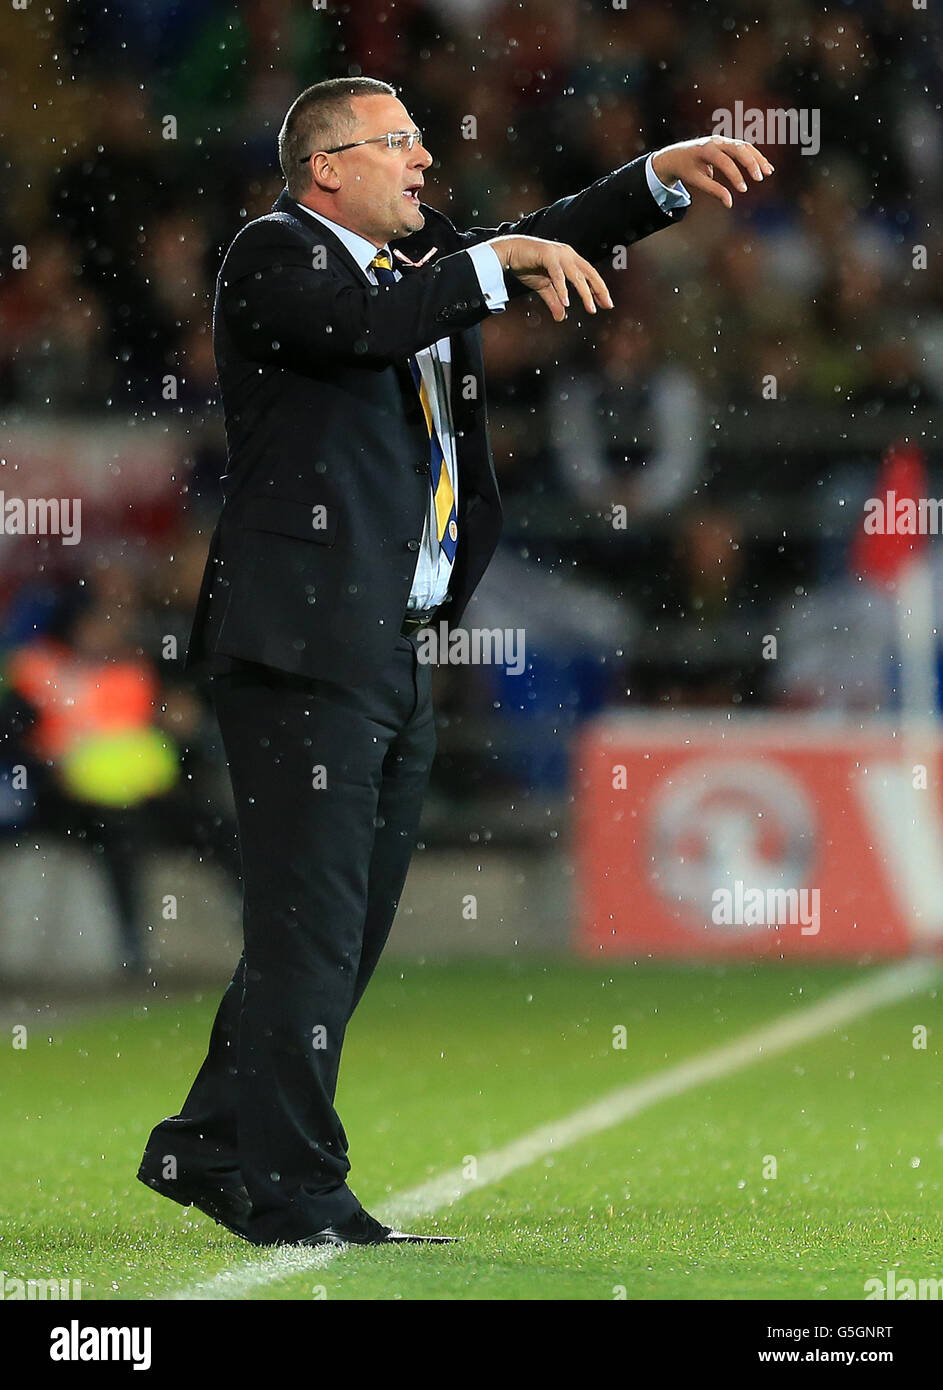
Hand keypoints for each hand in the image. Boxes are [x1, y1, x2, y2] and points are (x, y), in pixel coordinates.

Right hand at [488, 234, 612, 321]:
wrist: (510, 253)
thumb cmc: (528, 266)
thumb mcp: (544, 287)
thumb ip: (554, 301)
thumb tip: (561, 317)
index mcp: (570, 259)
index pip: (589, 275)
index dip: (598, 289)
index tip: (606, 304)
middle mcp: (568, 255)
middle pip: (589, 273)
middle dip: (599, 290)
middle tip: (607, 305)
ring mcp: (559, 254)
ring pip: (576, 275)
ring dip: (584, 293)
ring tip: (590, 308)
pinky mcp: (547, 255)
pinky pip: (558, 274)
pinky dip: (563, 288)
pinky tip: (566, 302)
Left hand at [651, 137, 774, 208]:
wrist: (676, 155)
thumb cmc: (686, 169)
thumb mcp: (696, 181)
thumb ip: (713, 190)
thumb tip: (729, 203)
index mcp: (706, 150)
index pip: (724, 161)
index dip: (735, 175)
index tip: (743, 189)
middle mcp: (716, 141)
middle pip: (738, 149)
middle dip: (751, 163)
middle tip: (759, 179)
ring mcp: (723, 140)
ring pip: (745, 146)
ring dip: (758, 158)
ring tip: (768, 172)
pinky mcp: (727, 143)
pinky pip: (745, 148)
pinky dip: (755, 156)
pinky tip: (765, 167)